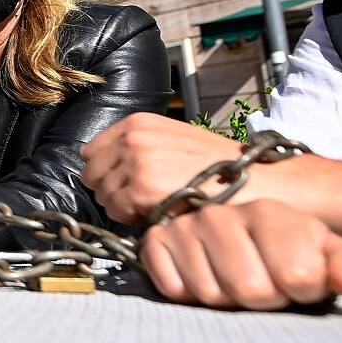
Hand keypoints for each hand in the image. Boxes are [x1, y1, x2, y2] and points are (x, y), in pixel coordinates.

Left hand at [82, 114, 251, 224]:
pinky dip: (132, 219)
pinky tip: (158, 213)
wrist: (249, 180)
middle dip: (111, 190)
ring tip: (154, 204)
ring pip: (103, 195)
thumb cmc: (215, 166)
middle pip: (92, 174)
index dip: (105, 171)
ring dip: (122, 206)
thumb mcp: (172, 140)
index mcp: (137, 123)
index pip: (91, 150)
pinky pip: (116, 212)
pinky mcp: (139, 190)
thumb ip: (138, 146)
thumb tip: (102, 165)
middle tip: (140, 199)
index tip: (123, 182)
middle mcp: (132, 139)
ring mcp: (134, 163)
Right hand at [140, 200, 341, 309]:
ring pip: (211, 294)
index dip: (303, 290)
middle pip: (250, 289)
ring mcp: (185, 226)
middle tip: (266, 284)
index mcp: (269, 212)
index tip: (302, 282)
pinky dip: (188, 294)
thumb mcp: (328, 255)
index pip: (296, 274)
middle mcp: (222, 214)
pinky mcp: (155, 241)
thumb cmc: (289, 251)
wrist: (237, 236)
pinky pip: (174, 289)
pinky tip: (203, 277)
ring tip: (234, 280)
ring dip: (226, 300)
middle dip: (263, 298)